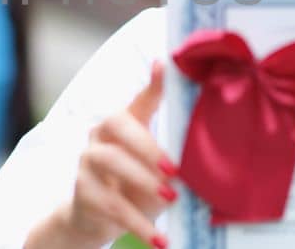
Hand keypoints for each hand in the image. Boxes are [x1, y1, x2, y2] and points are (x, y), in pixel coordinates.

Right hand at [29, 62, 176, 248]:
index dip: (153, 83)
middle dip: (147, 144)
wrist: (94, 219)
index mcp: (124, 126)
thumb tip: (211, 147)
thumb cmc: (133, 186)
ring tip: (171, 199)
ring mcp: (87, 162)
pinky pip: (111, 205)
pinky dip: (139, 224)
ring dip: (143, 180)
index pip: (139, 99)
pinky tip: (160, 239)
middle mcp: (101, 136)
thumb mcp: (157, 170)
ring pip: (110, 161)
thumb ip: (175, 154)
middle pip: (117, 124)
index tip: (164, 64)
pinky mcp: (82, 192)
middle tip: (175, 168)